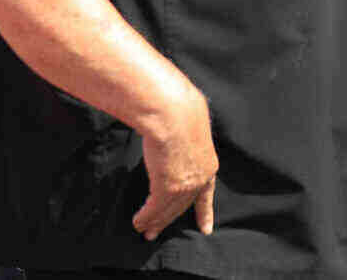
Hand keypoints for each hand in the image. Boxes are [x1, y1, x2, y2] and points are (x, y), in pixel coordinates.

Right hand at [132, 85, 218, 240]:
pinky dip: (144, 217)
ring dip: (154, 222)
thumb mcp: (191, 131)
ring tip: (145, 232)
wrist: (174, 113)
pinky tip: (137, 222)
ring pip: (167, 211)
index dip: (205, 213)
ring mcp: (185, 185)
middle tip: (155, 232)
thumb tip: (174, 137)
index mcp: (209, 164)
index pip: (207, 195)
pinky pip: (154, 209)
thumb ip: (186, 142)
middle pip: (182, 206)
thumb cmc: (180, 112)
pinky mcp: (168, 188)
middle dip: (168, 220)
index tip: (206, 230)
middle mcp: (199, 179)